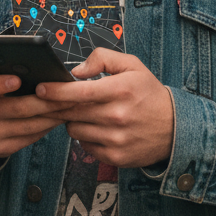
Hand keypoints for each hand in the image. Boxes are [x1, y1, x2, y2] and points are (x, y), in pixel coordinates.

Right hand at [0, 68, 70, 166]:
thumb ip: (7, 71)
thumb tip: (40, 69)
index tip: (17, 79)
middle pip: (18, 108)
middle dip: (48, 102)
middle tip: (70, 95)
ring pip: (29, 125)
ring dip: (53, 116)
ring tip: (71, 107)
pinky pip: (30, 138)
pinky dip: (47, 127)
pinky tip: (59, 118)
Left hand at [37, 48, 174, 169]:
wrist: (175, 129)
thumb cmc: (149, 94)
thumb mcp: (132, 65)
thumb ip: (102, 58)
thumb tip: (76, 71)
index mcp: (120, 90)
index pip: (79, 92)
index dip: (56, 91)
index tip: (40, 88)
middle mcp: (117, 116)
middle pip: (71, 112)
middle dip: (57, 106)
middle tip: (52, 100)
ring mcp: (115, 140)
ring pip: (74, 130)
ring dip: (73, 120)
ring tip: (86, 113)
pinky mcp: (114, 157)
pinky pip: (84, 146)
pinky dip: (85, 137)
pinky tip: (96, 128)